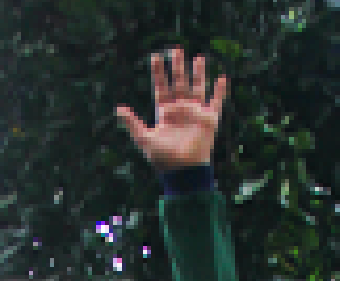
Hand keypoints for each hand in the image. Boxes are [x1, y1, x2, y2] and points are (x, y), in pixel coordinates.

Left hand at [116, 47, 228, 170]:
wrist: (184, 171)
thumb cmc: (163, 159)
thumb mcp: (144, 139)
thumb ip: (132, 123)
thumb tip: (118, 108)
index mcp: (165, 112)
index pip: (161, 87)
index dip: (158, 73)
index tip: (155, 57)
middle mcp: (180, 110)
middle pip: (179, 83)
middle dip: (177, 66)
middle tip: (175, 49)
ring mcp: (195, 113)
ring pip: (197, 87)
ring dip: (198, 73)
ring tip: (198, 58)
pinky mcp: (209, 120)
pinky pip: (216, 102)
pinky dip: (220, 91)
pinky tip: (221, 78)